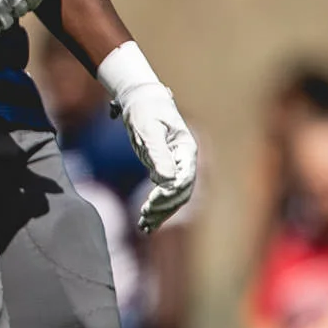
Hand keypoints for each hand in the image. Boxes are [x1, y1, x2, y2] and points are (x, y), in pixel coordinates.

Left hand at [119, 78, 196, 231]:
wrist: (141, 100)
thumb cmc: (145, 111)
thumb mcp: (148, 130)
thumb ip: (158, 154)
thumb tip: (167, 181)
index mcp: (186, 150)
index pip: (184, 179)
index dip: (170, 193)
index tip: (151, 202)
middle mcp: (185, 160)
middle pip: (181, 192)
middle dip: (164, 207)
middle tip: (144, 217)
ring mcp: (175, 166)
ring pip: (173, 197)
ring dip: (160, 213)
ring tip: (144, 226)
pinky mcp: (163, 170)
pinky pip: (164, 193)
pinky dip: (156, 208)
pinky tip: (144, 222)